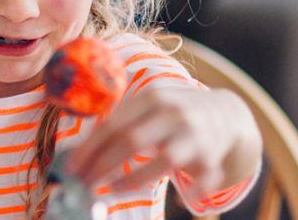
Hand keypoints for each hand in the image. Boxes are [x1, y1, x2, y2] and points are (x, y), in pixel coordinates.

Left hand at [64, 88, 260, 199]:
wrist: (226, 112)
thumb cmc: (173, 112)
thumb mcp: (149, 104)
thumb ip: (121, 121)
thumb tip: (82, 152)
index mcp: (153, 98)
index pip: (114, 124)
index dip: (89, 148)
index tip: (72, 168)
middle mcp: (174, 114)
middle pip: (132, 140)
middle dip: (103, 165)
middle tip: (84, 183)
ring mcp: (195, 137)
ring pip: (163, 161)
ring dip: (133, 179)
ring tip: (113, 189)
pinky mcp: (212, 158)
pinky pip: (201, 181)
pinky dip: (191, 192)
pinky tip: (180, 199)